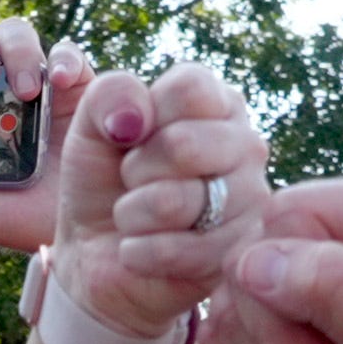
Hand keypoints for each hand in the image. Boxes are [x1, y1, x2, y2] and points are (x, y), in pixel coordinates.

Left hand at [47, 57, 271, 343]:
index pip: (190, 89)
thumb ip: (111, 94)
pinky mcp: (237, 254)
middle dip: (135, 169)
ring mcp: (250, 202)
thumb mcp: (91, 123)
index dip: (144, 116)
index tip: (132, 136)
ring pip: (176, 201)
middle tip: (132, 181)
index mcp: (217, 102)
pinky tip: (138, 249)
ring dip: (133, 213)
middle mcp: (246, 146)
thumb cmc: (103, 178)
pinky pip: (178, 250)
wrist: (94, 249)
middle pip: (183, 144)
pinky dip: (139, 252)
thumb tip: (136, 119)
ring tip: (135, 217)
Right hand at [215, 176, 342, 343]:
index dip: (298, 277)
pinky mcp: (259, 307)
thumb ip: (333, 285)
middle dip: (282, 323)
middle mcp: (340, 223)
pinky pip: (215, 327)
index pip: (292, 212)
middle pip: (249, 250)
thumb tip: (252, 263)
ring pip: (225, 292)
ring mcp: (295, 264)